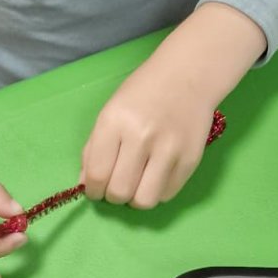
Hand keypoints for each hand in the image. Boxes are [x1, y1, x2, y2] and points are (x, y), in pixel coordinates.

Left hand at [81, 4, 263, 208]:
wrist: (187, 76)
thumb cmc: (143, 92)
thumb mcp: (110, 112)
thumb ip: (94, 148)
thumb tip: (86, 184)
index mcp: (115, 122)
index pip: (98, 174)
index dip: (93, 190)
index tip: (96, 189)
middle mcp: (142, 137)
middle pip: (120, 192)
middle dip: (112, 196)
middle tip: (116, 185)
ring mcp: (169, 150)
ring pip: (145, 201)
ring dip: (135, 199)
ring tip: (136, 185)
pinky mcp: (190, 160)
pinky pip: (167, 194)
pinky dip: (157, 191)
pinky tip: (155, 175)